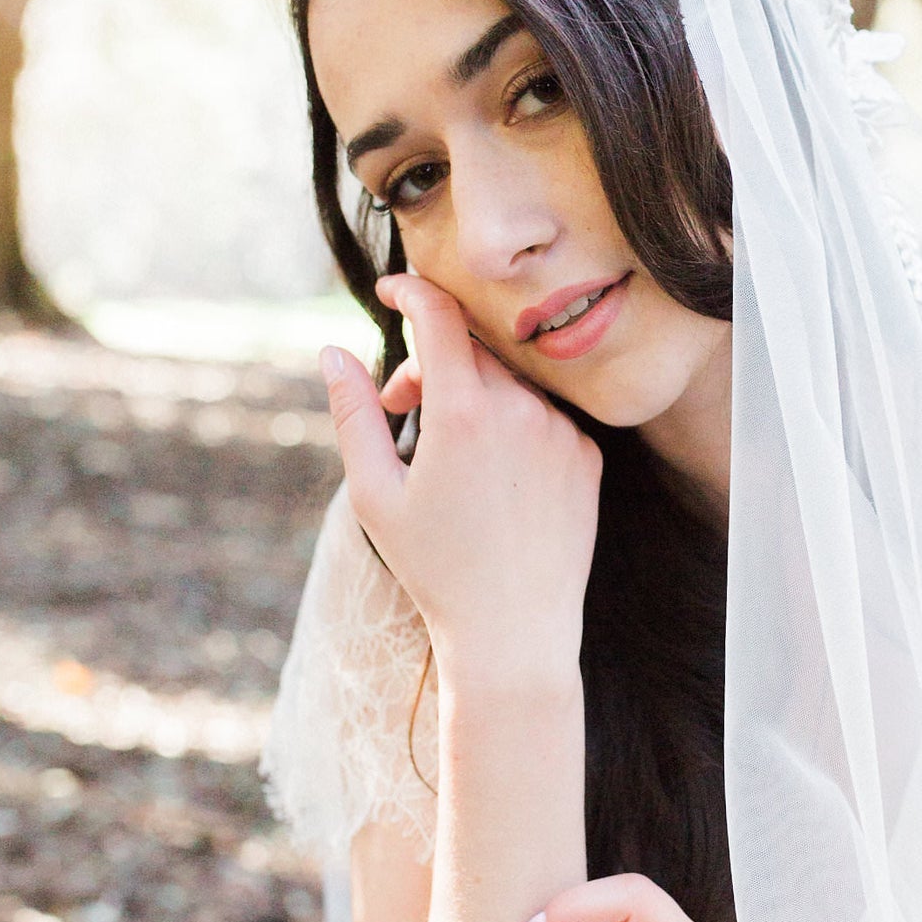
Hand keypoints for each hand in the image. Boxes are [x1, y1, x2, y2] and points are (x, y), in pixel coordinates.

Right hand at [320, 275, 601, 685]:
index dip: (412, 290)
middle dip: (431, 360)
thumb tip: (333, 352)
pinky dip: (514, 426)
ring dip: (474, 395)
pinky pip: (544, 416)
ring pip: (509, 382)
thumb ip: (353, 413)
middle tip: (402, 404)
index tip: (393, 290)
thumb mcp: (375, 493)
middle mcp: (522, 411)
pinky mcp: (588, 455)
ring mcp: (562, 431)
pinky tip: (496, 480)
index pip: (440, 315)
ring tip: (449, 453)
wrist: (514, 631)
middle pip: (472, 348)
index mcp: (464, 413)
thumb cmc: (435, 568)